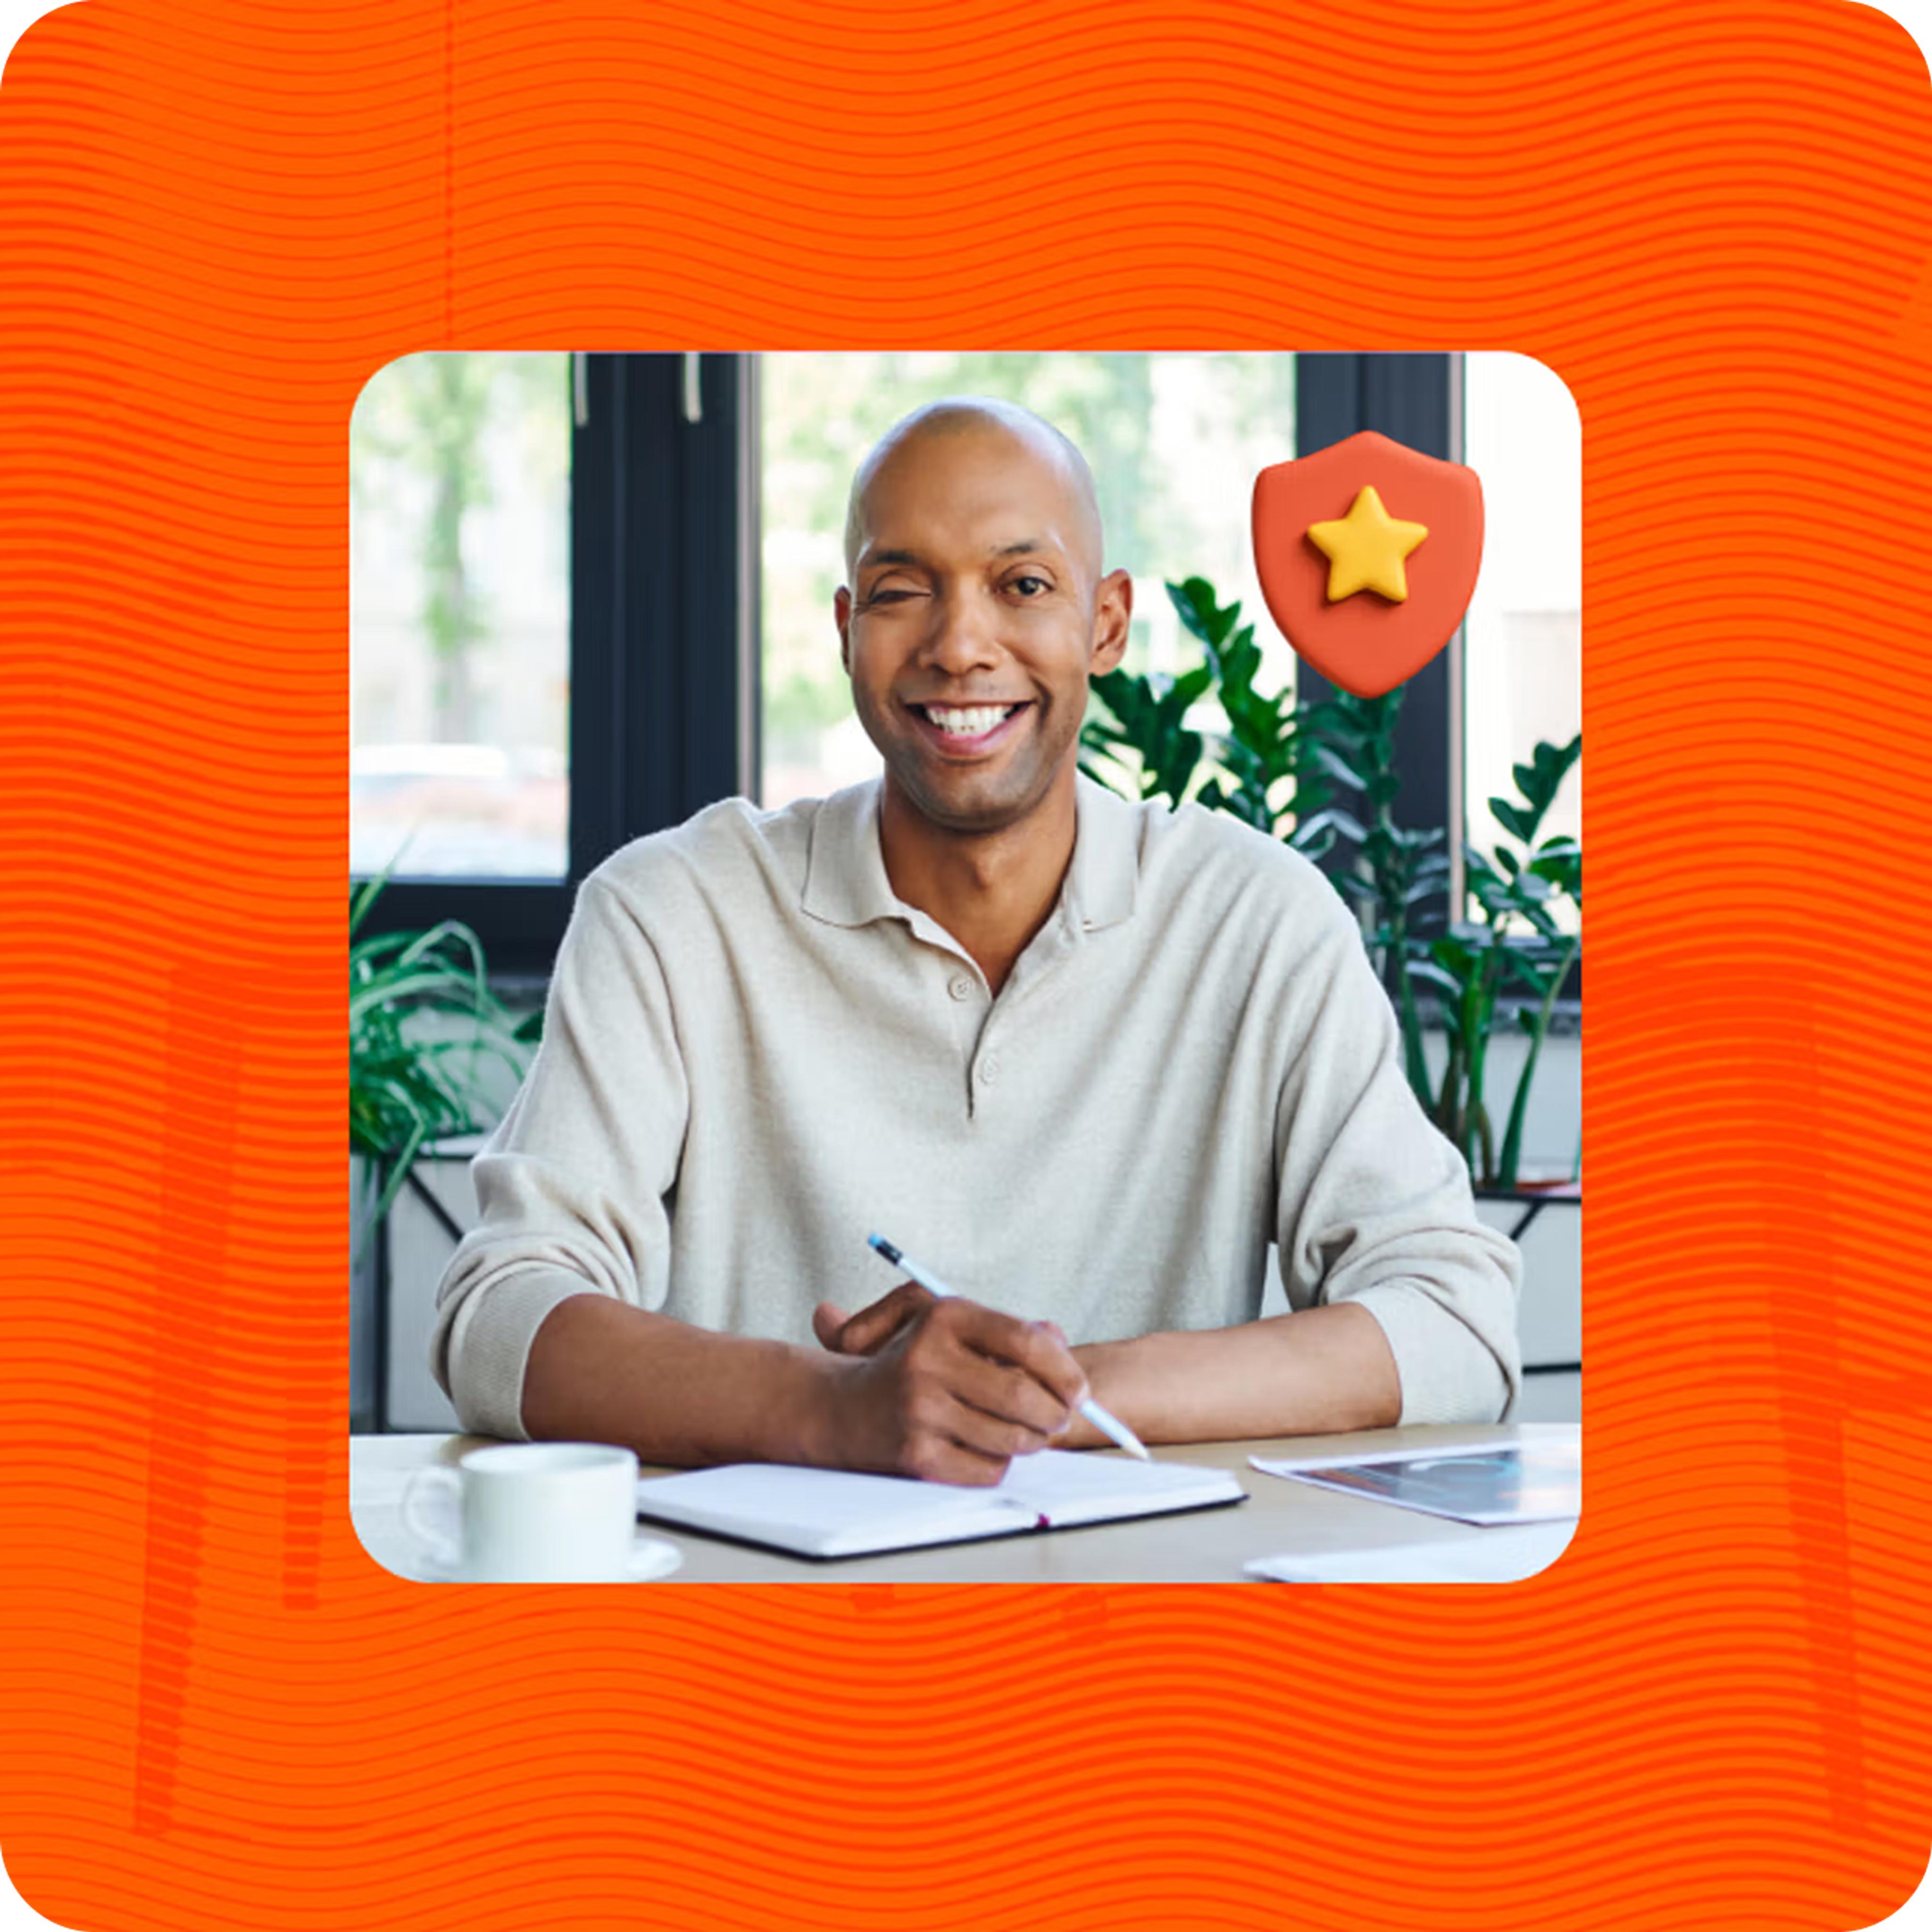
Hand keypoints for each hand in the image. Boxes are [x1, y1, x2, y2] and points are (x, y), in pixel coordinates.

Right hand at [810, 1282, 1088, 1485]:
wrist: (839, 1407)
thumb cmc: (912, 1361)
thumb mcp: (952, 1326)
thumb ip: (1009, 1329)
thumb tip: (1059, 1343)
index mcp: (944, 1317)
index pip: (1025, 1342)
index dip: (1064, 1369)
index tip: (1080, 1390)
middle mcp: (928, 1359)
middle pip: (1023, 1396)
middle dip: (1054, 1414)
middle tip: (1059, 1419)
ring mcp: (919, 1409)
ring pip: (1010, 1437)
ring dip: (1031, 1442)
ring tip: (1028, 1435)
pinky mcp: (914, 1453)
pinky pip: (987, 1469)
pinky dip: (998, 1464)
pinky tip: (987, 1450)